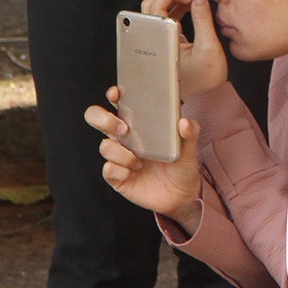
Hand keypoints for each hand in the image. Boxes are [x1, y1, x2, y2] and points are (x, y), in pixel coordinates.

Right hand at [86, 87, 203, 234]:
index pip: (119, 103)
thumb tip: (184, 122)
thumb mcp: (189, 148)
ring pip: (105, 146)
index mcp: (139, 124)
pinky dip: (121, 170)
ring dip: (123, 152)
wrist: (181, 195)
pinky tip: (134, 172)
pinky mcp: (117, 177)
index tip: (117, 93)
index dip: (113, 95)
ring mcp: (119, 157)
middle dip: (104, 119)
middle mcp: (124, 138)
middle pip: (97, 119)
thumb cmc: (181, 165)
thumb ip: (190, 134)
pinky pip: (108, 169)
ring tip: (141, 160)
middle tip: (124, 128)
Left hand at [139, 0, 228, 101]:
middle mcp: (155, 43)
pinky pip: (165, 20)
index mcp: (162, 44)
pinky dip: (176, 10)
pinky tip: (190, 6)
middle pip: (152, 8)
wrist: (207, 97)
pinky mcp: (166, 44)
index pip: (157, 9)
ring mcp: (159, 44)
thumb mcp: (209, 46)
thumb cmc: (208, 78)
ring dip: (174, 1)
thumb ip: (203, 19)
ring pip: (158, 13)